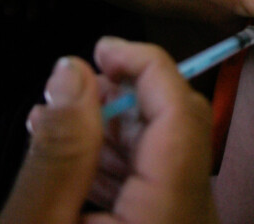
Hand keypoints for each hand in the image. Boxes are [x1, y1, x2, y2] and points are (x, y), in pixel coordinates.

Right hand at [0, 38, 218, 223]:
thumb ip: (60, 152)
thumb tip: (71, 72)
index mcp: (170, 215)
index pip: (181, 111)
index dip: (146, 64)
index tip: (105, 47)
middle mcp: (194, 221)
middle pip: (178, 127)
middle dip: (126, 94)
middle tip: (76, 87)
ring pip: (168, 152)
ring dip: (117, 127)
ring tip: (62, 121)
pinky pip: (159, 183)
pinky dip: (120, 161)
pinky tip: (75, 161)